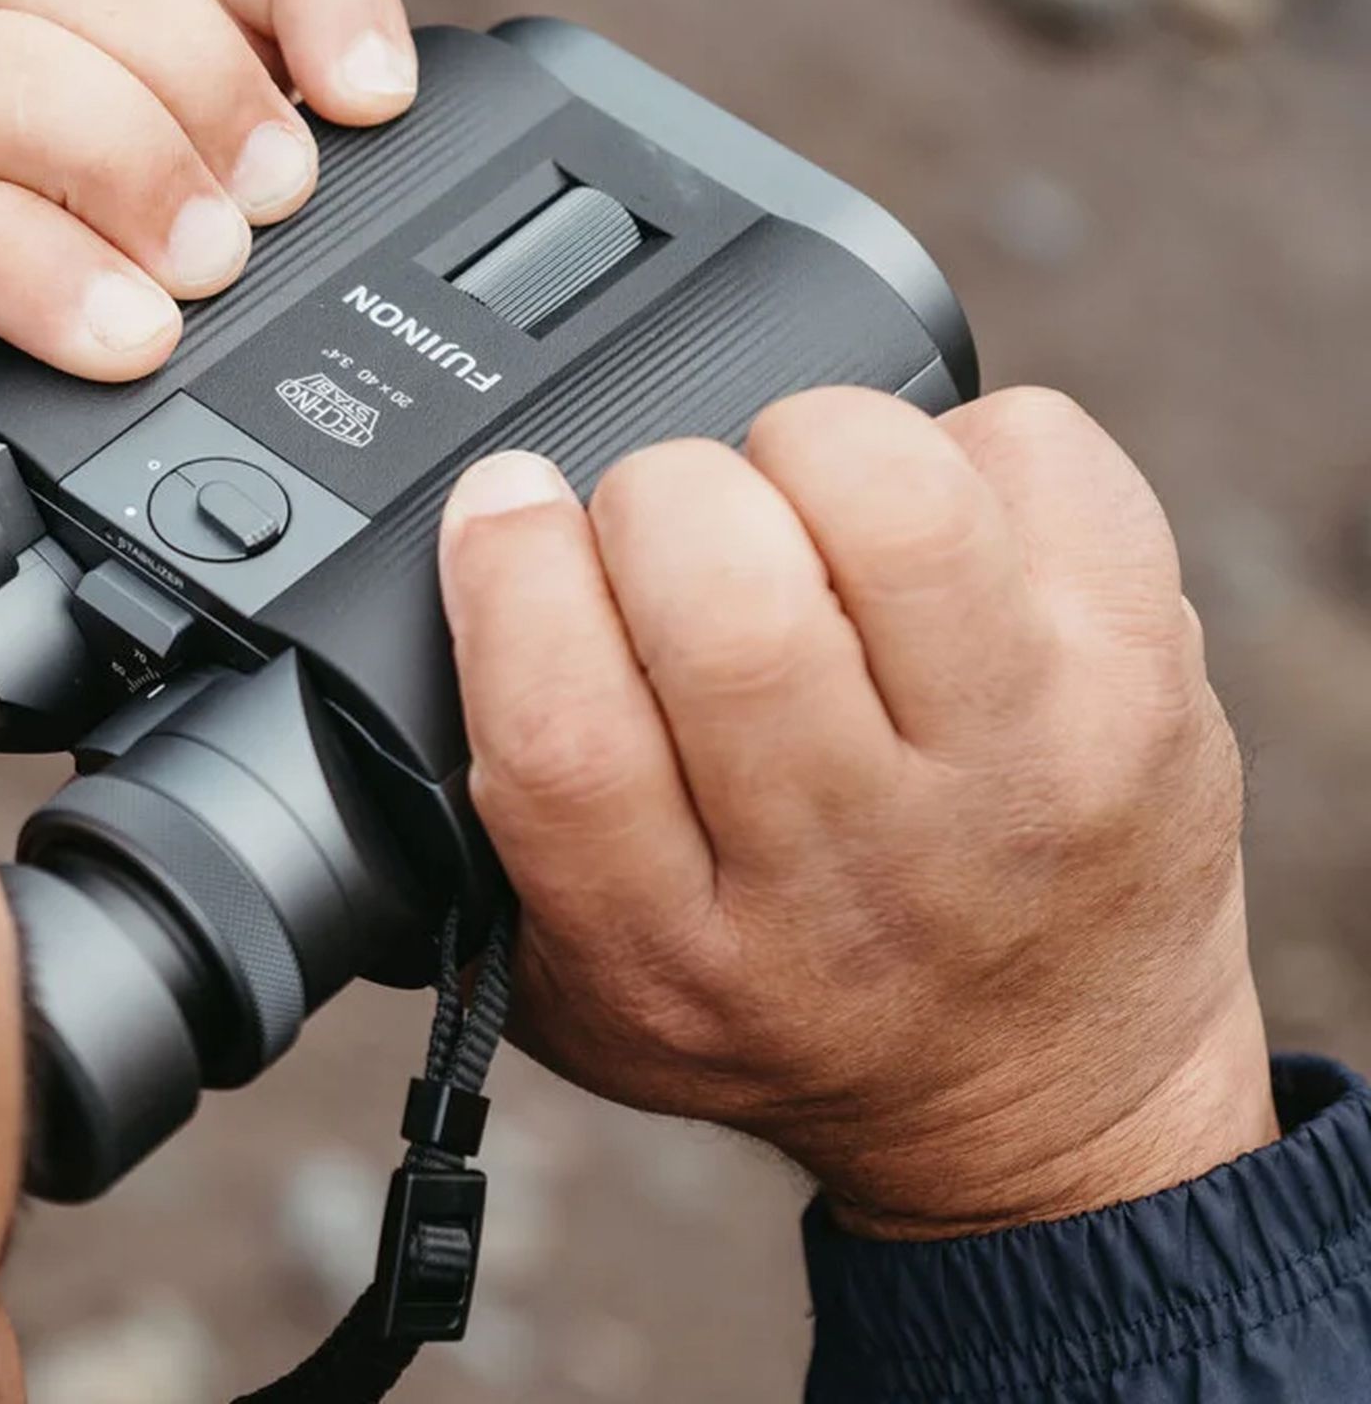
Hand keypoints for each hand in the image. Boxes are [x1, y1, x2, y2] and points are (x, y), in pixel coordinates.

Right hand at [0, 0, 417, 396]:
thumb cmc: (114, 397)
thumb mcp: (245, 313)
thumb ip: (300, 240)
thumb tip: (387, 187)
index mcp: (123, 71)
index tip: (375, 99)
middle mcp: (2, 86)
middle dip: (189, 84)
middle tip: (269, 213)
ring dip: (95, 155)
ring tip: (188, 282)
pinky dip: (21, 268)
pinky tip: (111, 338)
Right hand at [438, 386, 1276, 1238]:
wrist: (1043, 1100)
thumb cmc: (792, 1015)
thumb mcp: (585, 999)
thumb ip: (483, 851)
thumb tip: (399, 627)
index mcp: (677, 948)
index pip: (561, 732)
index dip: (505, 571)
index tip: (500, 509)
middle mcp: (850, 866)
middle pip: (722, 602)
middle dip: (651, 500)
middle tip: (661, 529)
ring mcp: (1017, 765)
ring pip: (889, 502)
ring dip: (803, 446)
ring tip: (796, 502)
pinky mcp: (1139, 676)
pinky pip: (1036, 453)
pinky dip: (958, 436)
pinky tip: (929, 520)